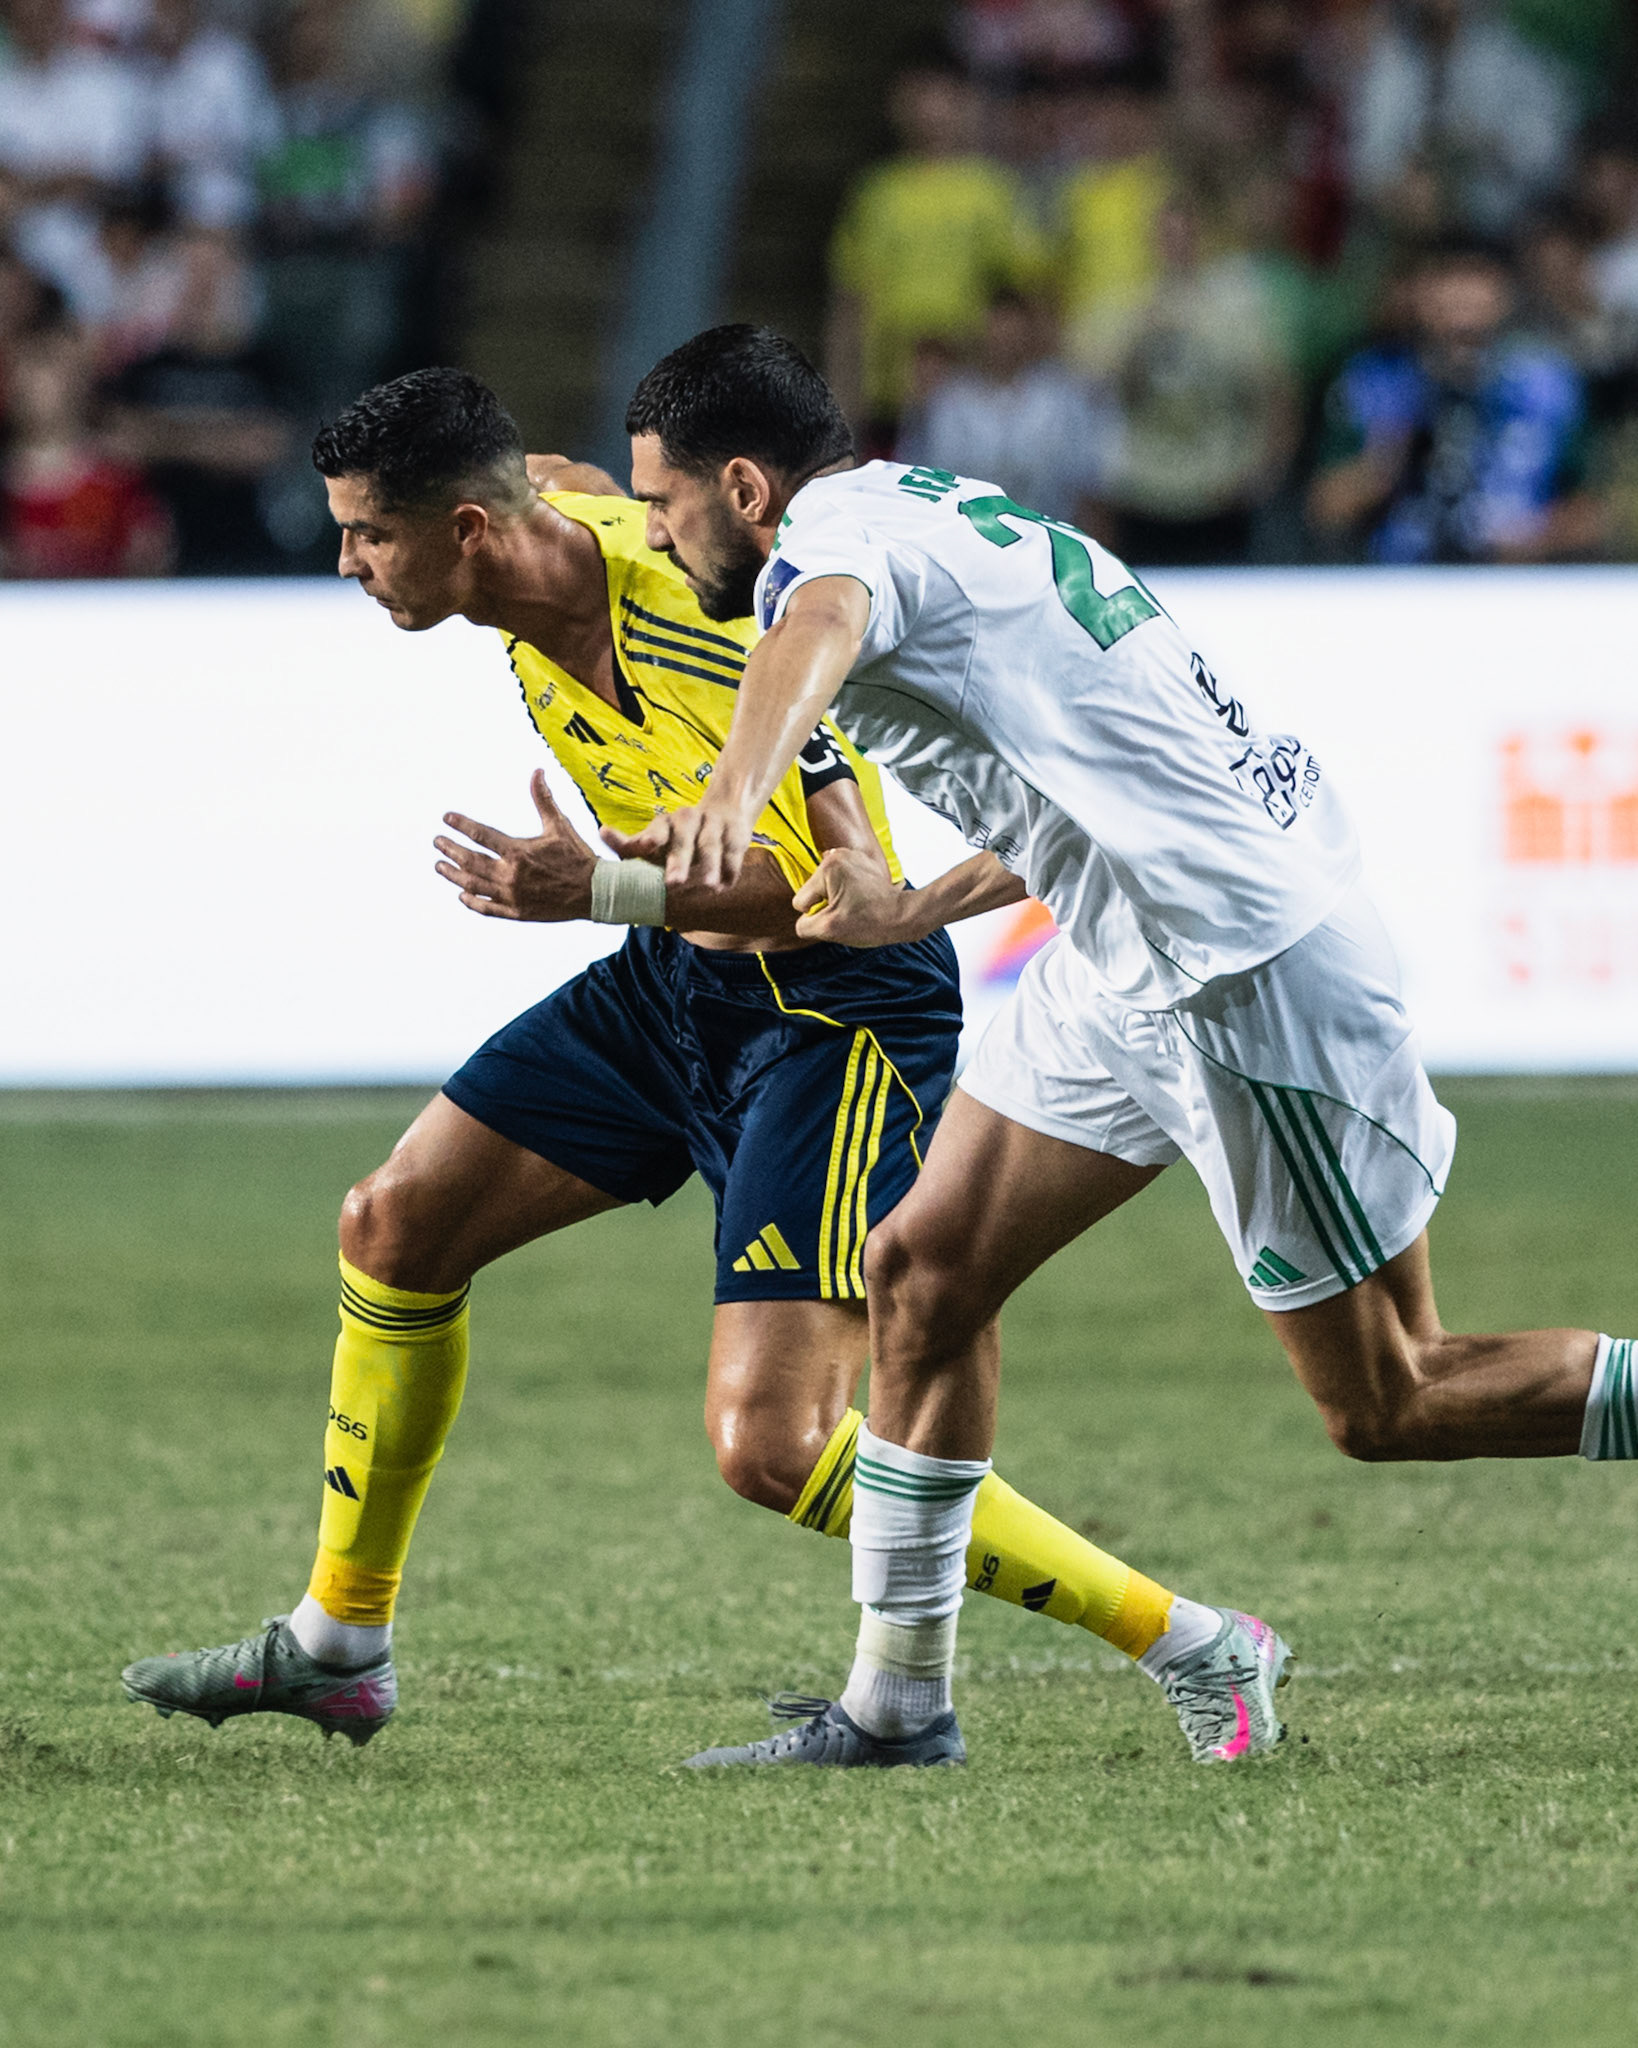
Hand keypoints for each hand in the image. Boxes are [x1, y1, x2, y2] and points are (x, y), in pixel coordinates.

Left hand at [434, 769, 595, 920]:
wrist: (595, 892)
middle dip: (450, 850)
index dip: (461, 825)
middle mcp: (510, 875)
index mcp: (518, 851)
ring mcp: (512, 896)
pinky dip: (472, 902)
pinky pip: (487, 909)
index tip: (447, 818)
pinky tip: (462, 895)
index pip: (480, 835)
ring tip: (440, 866)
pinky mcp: (517, 913)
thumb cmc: (577, 857)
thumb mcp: (559, 826)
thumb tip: (537, 772)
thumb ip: (543, 799)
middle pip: (470, 861)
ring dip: (453, 875)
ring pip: (473, 885)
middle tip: (437, 842)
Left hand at [602, 794, 754, 889]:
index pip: (658, 828)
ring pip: (711, 846)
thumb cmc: (678, 838)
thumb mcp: (653, 840)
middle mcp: (689, 820)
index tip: (647, 845)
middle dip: (679, 861)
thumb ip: (629, 843)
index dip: (652, 836)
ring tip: (709, 887)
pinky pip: (734, 852)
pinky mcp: (737, 834)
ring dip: (710, 866)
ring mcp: (714, 825)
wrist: (723, 813)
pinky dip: (731, 869)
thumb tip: (602, 832)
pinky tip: (727, 885)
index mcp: (666, 822)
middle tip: (674, 884)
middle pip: (684, 840)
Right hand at [793, 849, 920, 946]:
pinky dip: (846, 889)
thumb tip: (804, 916)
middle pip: (813, 891)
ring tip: (856, 904)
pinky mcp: (859, 861)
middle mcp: (837, 855)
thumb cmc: (868, 923)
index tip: (840, 916)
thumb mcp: (829, 930)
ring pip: (825, 886)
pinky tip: (860, 897)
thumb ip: (805, 926)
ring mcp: (849, 856)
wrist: (901, 916)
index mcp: (827, 868)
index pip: (801, 902)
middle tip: (849, 911)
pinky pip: (839, 880)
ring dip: (835, 897)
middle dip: (826, 904)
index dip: (816, 916)